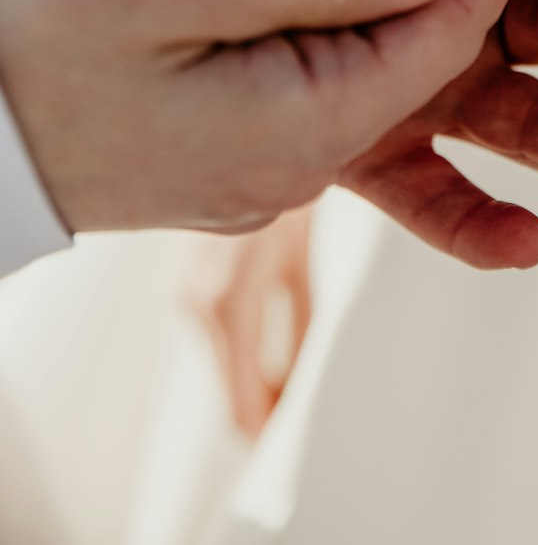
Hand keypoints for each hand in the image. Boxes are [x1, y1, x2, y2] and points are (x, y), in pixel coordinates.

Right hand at [184, 207, 312, 437]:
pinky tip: (276, 337)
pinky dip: (249, 349)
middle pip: (234, 389)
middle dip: (272, 405)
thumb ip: (298, 327)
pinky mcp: (193, 283)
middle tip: (308, 410)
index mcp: (225, 304)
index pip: (242, 403)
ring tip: (299, 372)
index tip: (295, 441)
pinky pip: (223, 337)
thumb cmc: (279, 186)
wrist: (241, 135)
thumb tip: (297, 383)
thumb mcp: (296, 261)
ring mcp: (190, 294)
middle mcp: (198, 305)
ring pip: (229, 364)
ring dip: (261, 376)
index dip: (270, 431)